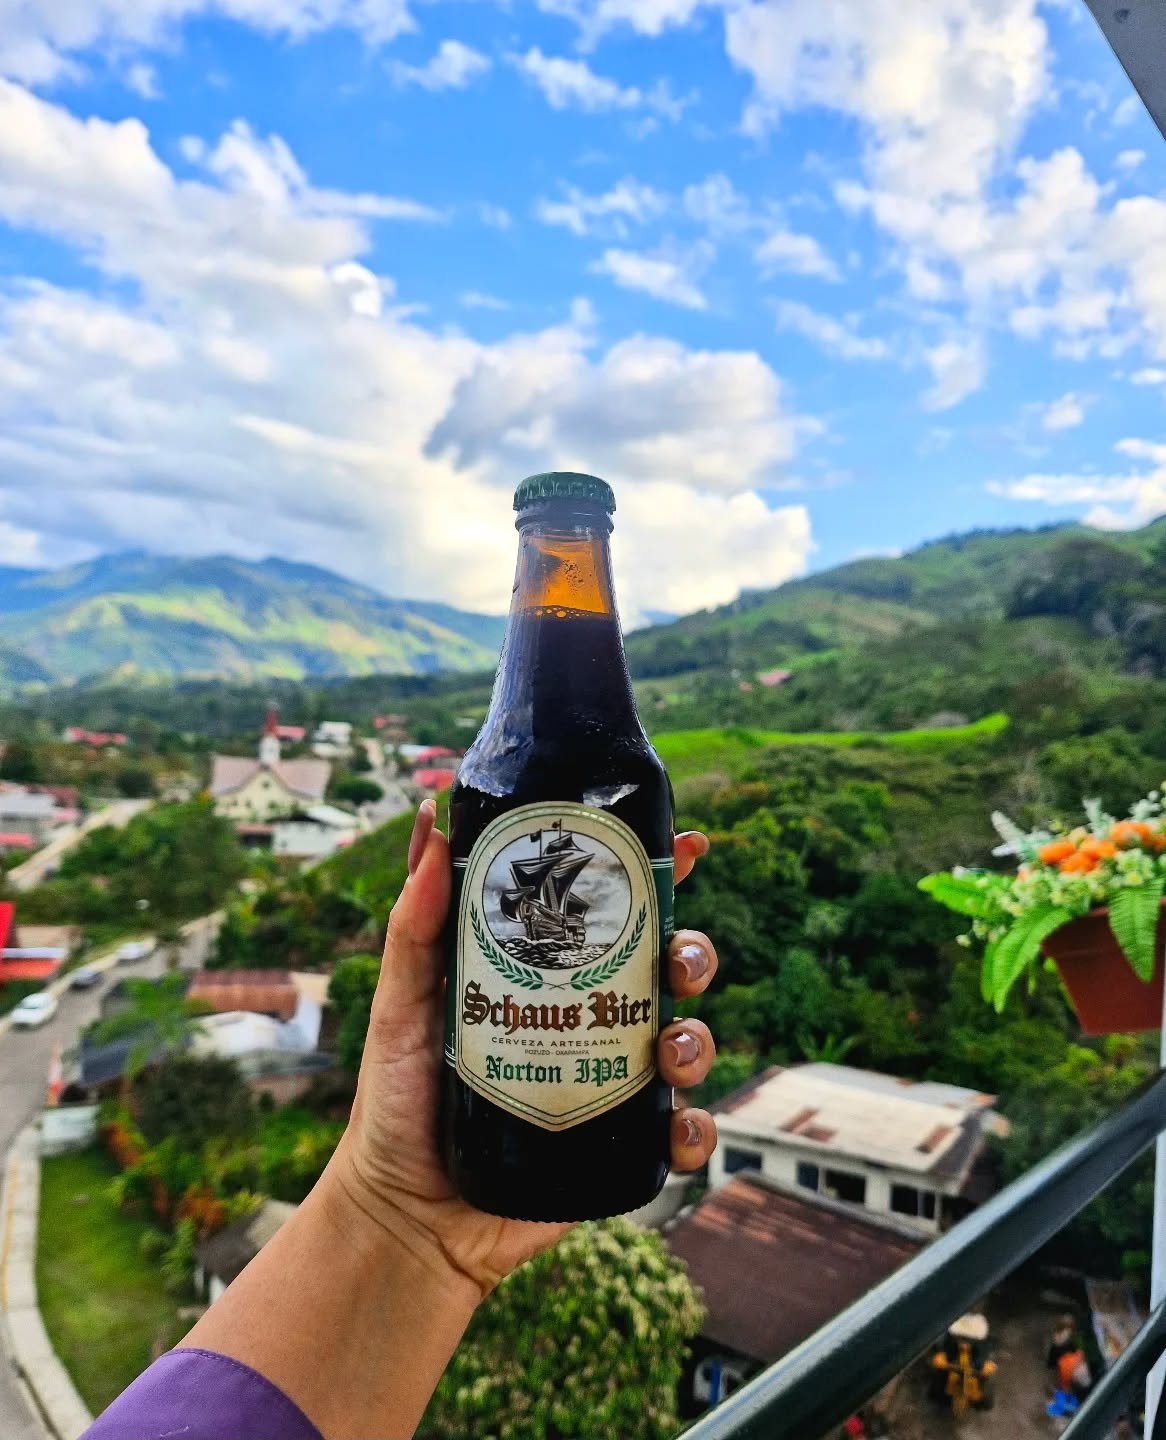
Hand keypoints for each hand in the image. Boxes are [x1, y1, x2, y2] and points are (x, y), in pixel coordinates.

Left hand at [330, 799, 719, 1301]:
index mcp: (548, 975)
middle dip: (693, 953)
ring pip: (685, 1043)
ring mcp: (608, 1084)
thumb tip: (428, 823)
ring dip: (697, 1038)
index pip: (612, 914)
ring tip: (669, 1052)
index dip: (660, 877)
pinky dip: (693, 1131)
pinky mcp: (618, 1151)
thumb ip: (414, 925)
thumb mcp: (401, 1004)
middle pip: (667, 969)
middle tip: (679, 961)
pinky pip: (678, 1135)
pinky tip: (677, 1127)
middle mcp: (588, 1021)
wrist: (404, 1216)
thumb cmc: (396, 1101)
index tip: (692, 848)